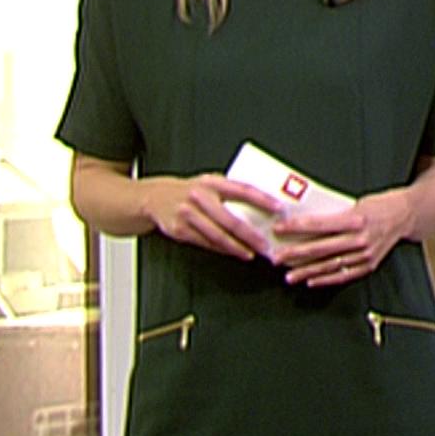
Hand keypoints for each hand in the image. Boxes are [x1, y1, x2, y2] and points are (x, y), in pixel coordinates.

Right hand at [141, 174, 279, 260]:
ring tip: (252, 253)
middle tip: (266, 245)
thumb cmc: (190, 190)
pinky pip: (206, 243)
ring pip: (218, 236)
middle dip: (251, 235)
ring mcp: (188, 215)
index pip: (242, 190)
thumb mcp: (209, 182)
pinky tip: (235, 252)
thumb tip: (262, 202)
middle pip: (231, 220)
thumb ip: (231, 190)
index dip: (262, 199)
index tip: (279, 208)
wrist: (155, 197)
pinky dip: (222, 250)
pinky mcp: (180, 230)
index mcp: (212, 182)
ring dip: (237, 247)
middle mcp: (199, 197)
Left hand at [271, 190, 414, 288]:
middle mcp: (361, 238)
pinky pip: (344, 275)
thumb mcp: (356, 203)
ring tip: (289, 276)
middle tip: (276, 258)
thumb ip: (334, 215)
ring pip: (330, 265)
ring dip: (307, 271)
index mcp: (356, 218)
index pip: (320, 224)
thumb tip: (303, 223)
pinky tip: (311, 281)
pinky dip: (326, 279)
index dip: (297, 228)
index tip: (278, 229)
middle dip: (295, 254)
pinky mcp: (369, 265)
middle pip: (321, 248)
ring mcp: (366, 254)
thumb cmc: (378, 205)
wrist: (406, 215)